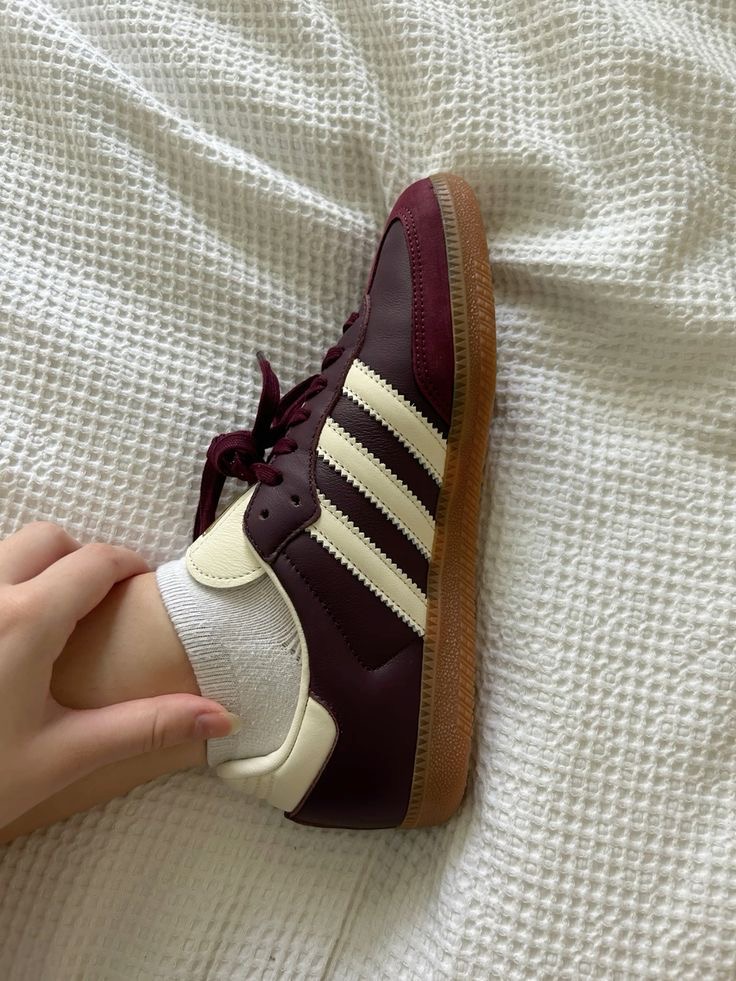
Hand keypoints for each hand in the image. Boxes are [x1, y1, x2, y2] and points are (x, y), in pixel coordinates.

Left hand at [0, 522, 234, 828]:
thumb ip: (145, 726)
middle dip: (78, 557)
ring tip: (46, 617)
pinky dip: (1, 584)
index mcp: (27, 621)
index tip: (140, 582)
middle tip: (94, 600)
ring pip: (2, 550)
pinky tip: (3, 634)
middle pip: (46, 537)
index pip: (94, 561)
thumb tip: (221, 718)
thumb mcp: (64, 754)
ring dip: (32, 566)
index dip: (127, 564)